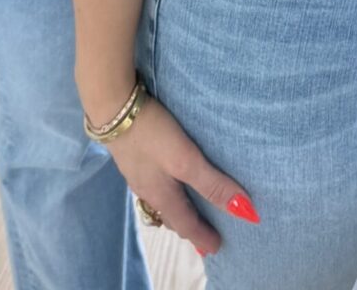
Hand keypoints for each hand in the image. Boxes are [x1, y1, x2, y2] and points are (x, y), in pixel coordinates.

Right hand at [97, 93, 258, 257]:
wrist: (112, 109)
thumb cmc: (152, 135)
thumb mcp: (185, 159)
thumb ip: (212, 184)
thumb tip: (244, 212)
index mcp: (162, 196)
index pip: (186, 225)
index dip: (202, 237)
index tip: (216, 248)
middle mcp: (147, 190)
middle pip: (170, 216)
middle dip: (187, 226)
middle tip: (203, 231)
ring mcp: (136, 173)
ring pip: (158, 201)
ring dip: (174, 209)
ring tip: (186, 207)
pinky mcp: (131, 156)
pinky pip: (151, 184)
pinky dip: (164, 190)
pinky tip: (165, 175)